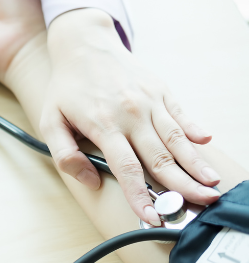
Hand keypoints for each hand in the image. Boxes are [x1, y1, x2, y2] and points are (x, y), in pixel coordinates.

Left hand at [40, 9, 219, 225]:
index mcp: (104, 125)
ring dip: (195, 163)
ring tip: (211, 183)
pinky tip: (206, 144)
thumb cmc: (66, 88)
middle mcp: (130, 114)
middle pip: (160, 157)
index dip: (140, 195)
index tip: (152, 217)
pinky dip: (194, 130)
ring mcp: (148, 101)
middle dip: (182, 185)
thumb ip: (65, 154)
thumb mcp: (50, 121)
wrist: (84, 45)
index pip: (126, 168)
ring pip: (176, 139)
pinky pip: (180, 114)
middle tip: (201, 205)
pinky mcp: (161, 90)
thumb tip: (90, 180)